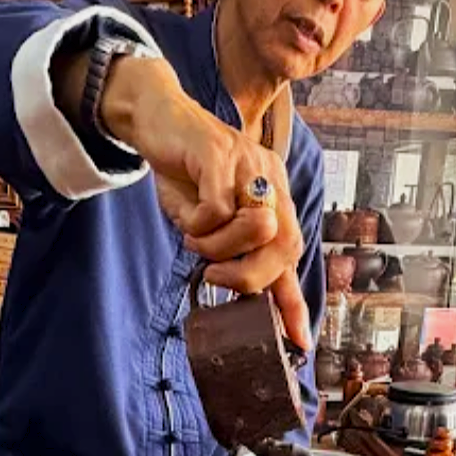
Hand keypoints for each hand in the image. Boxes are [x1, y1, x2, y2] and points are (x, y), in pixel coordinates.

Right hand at [100, 57, 310, 349]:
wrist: (156, 117)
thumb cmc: (183, 170)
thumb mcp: (209, 216)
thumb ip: (228, 247)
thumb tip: (241, 294)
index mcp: (273, 193)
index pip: (292, 249)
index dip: (294, 298)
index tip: (299, 338)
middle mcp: (269, 178)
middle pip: (284, 242)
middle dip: (250, 274)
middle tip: (215, 276)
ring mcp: (247, 163)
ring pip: (255, 227)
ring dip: (218, 247)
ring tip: (195, 237)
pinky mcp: (219, 153)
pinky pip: (217, 209)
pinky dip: (198, 224)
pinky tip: (186, 214)